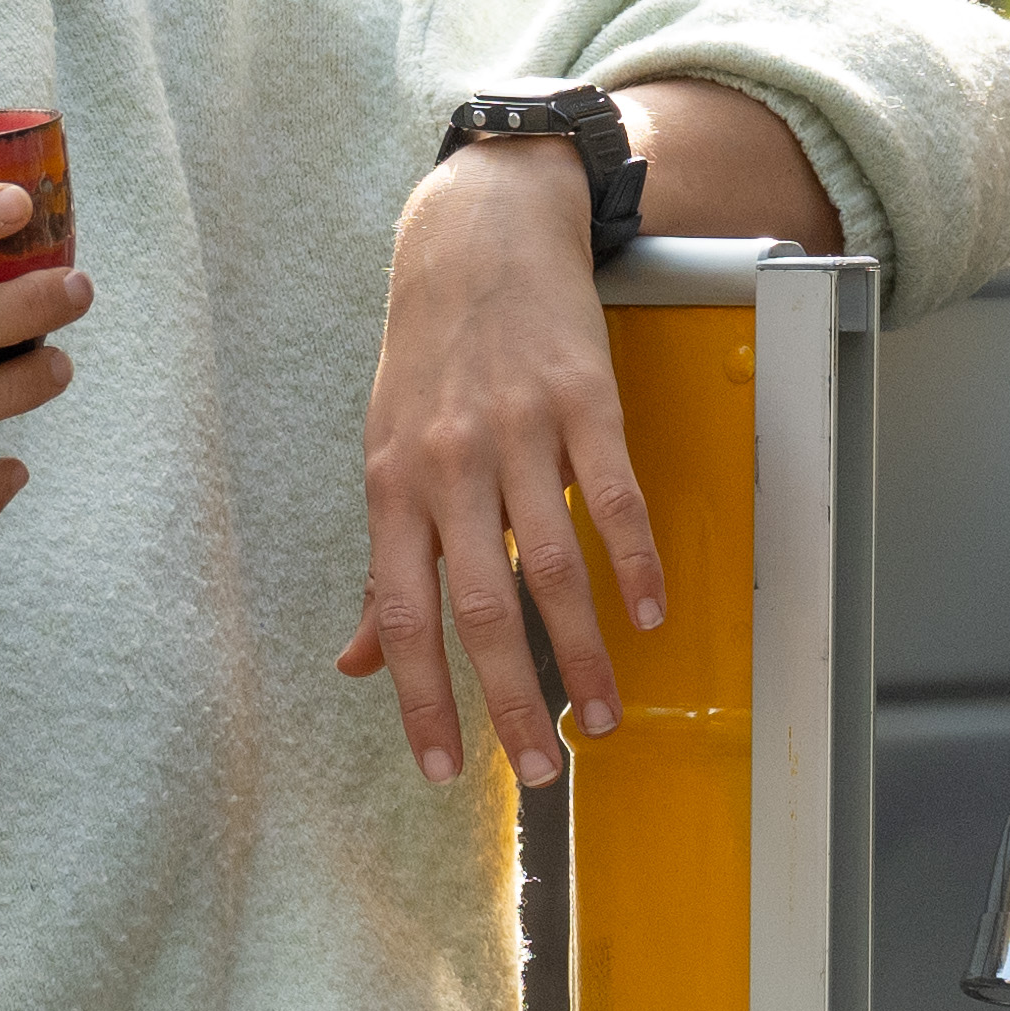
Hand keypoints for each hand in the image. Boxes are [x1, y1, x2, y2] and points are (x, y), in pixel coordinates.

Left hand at [344, 138, 663, 785]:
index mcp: (391, 486)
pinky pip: (614, 497)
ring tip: (604, 717)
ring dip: (584, 654)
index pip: (401, 615)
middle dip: (512, 704)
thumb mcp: (387, 454)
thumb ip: (384, 562)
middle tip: (542, 775)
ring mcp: (518, 431)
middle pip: (482, 609)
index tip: (442, 771)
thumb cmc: (430, 356)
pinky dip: (636, 564)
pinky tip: (651, 615)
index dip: (420, 699)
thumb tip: (358, 661)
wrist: (477, 234)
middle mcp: (449, 465)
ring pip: (554, 567)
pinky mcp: (584, 399)